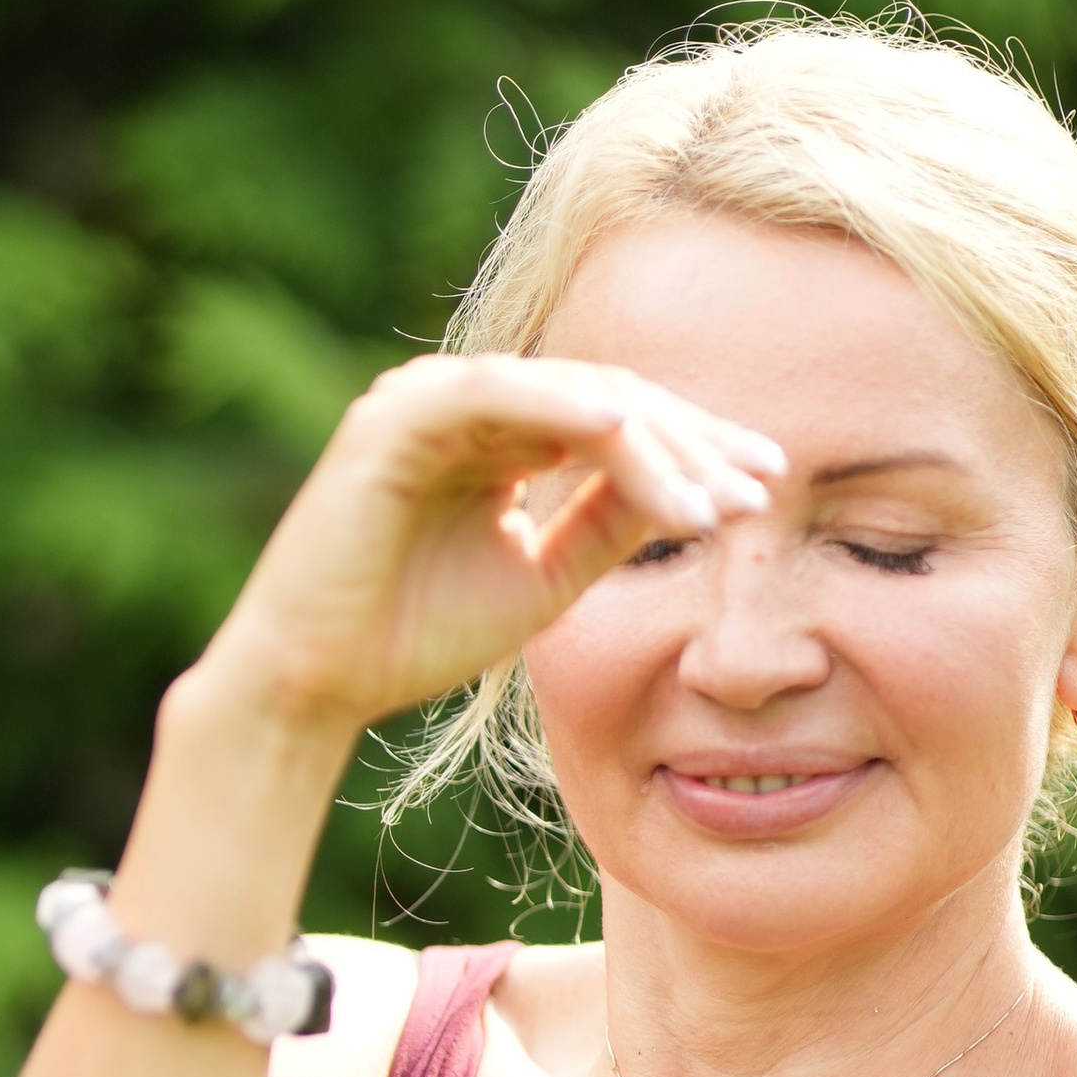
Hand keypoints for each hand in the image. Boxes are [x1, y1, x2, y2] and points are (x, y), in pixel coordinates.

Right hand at [206, 349, 786, 741]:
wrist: (315, 681)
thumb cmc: (414, 636)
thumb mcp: (543, 578)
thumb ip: (606, 523)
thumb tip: (694, 488)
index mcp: (494, 436)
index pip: (612, 421)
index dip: (691, 450)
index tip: (760, 490)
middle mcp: (463, 404)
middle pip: (604, 397)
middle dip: (688, 442)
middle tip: (757, 488)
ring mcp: (427, 401)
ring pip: (566, 395)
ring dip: (649, 442)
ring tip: (710, 501)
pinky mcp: (396, 417)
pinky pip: (500, 396)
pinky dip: (568, 413)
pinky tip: (632, 443)